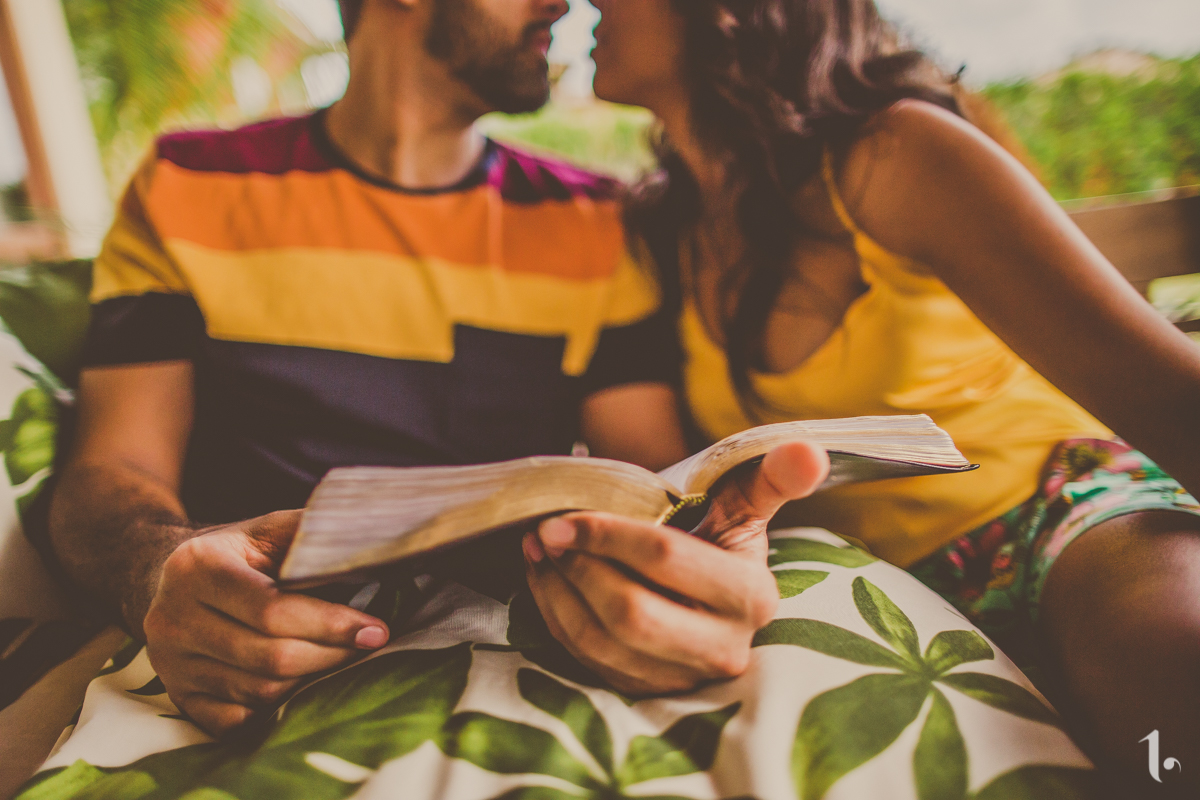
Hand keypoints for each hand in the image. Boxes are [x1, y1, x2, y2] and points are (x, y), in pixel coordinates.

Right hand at [142, 510, 389, 734]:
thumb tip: (376, 543)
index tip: (376, 630)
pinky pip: (234, 722)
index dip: (331, 623)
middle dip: (330, 655)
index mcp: (198, 566)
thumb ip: (312, 534)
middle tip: (368, 648)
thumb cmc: (240, 552)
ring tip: (339, 661)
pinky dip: (274, 711)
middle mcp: (173, 617)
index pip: (271, 609)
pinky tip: (300, 687)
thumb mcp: (269, 529)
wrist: (172, 578)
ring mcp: (171, 662)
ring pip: (257, 691)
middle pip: (269, 657)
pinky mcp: (177, 695)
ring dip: (310, 681)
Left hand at [523, 441, 828, 694]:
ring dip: (558, 591)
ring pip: (602, 641)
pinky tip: (546, 578)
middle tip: (547, 532)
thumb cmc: (719, 535)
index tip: (565, 515)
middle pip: (631, 613)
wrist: (704, 585)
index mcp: (752, 597)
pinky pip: (587, 660)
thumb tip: (808, 451)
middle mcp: (724, 649)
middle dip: (580, 568)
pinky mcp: (648, 692)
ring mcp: (684, 679)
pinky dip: (556, 615)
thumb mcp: (743, 502)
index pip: (664, 558)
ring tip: (540, 550)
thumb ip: (772, 476)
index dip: (607, 534)